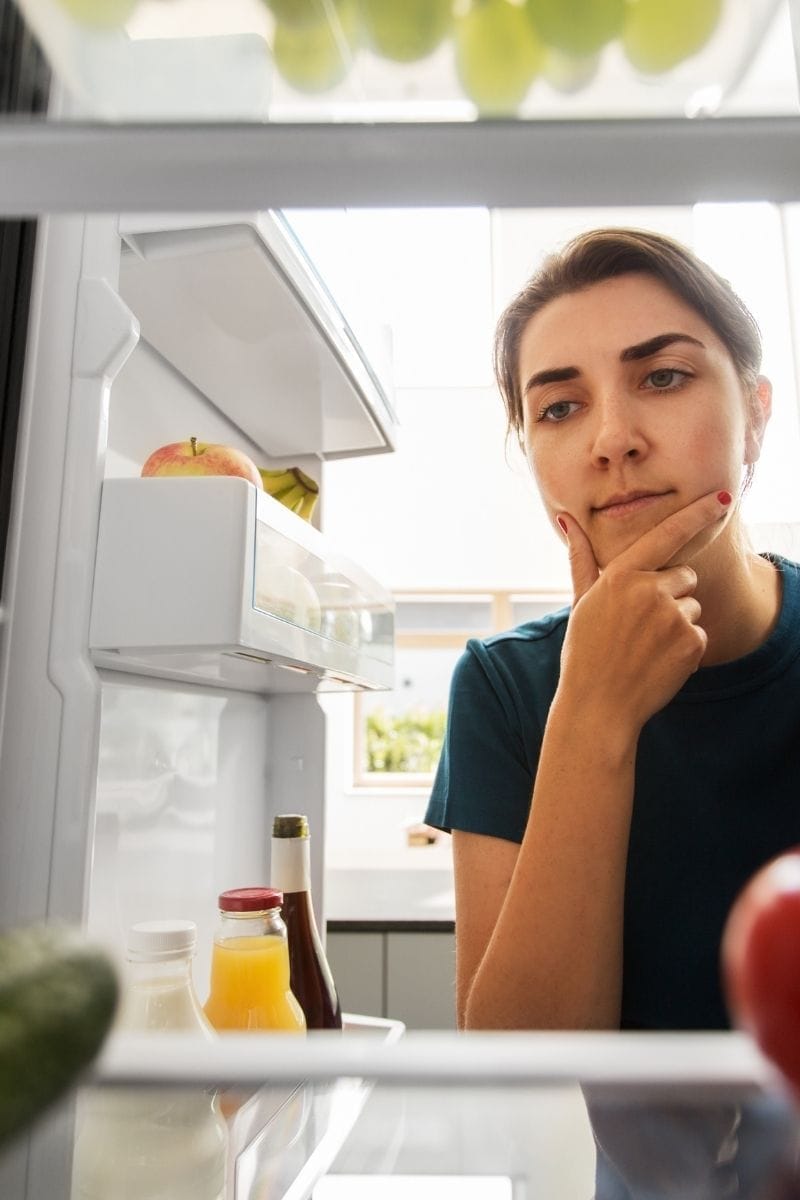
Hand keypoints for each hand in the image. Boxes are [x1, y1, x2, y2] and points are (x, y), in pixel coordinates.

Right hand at [556, 490, 730, 733]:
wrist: (598, 706)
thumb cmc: (584, 652)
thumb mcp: (581, 601)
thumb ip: (582, 557)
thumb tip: (566, 517)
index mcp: (621, 576)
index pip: (666, 535)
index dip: (696, 514)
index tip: (721, 498)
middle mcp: (650, 591)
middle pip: (684, 575)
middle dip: (671, 593)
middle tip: (640, 624)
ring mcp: (673, 617)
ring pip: (692, 605)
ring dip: (677, 622)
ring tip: (645, 646)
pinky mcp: (691, 643)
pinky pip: (699, 633)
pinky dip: (685, 647)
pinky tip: (658, 662)